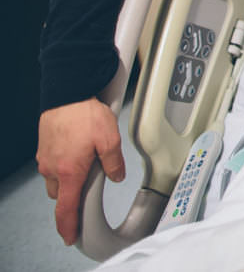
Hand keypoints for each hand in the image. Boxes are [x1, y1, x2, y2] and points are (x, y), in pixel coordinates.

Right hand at [37, 98, 124, 244]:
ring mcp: (46, 157)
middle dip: (74, 192)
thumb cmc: (84, 112)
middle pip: (61, 194)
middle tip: (90, 179)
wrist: (67, 91)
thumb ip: (114, 162)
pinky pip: (54, 163)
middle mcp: (53, 168)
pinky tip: (77, 148)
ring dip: (69, 176)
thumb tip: (116, 175)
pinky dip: (64, 162)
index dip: (68, 226)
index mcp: (69, 171)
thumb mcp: (110, 139)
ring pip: (57, 178)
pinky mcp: (44, 147)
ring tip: (86, 159)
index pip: (66, 208)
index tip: (70, 235)